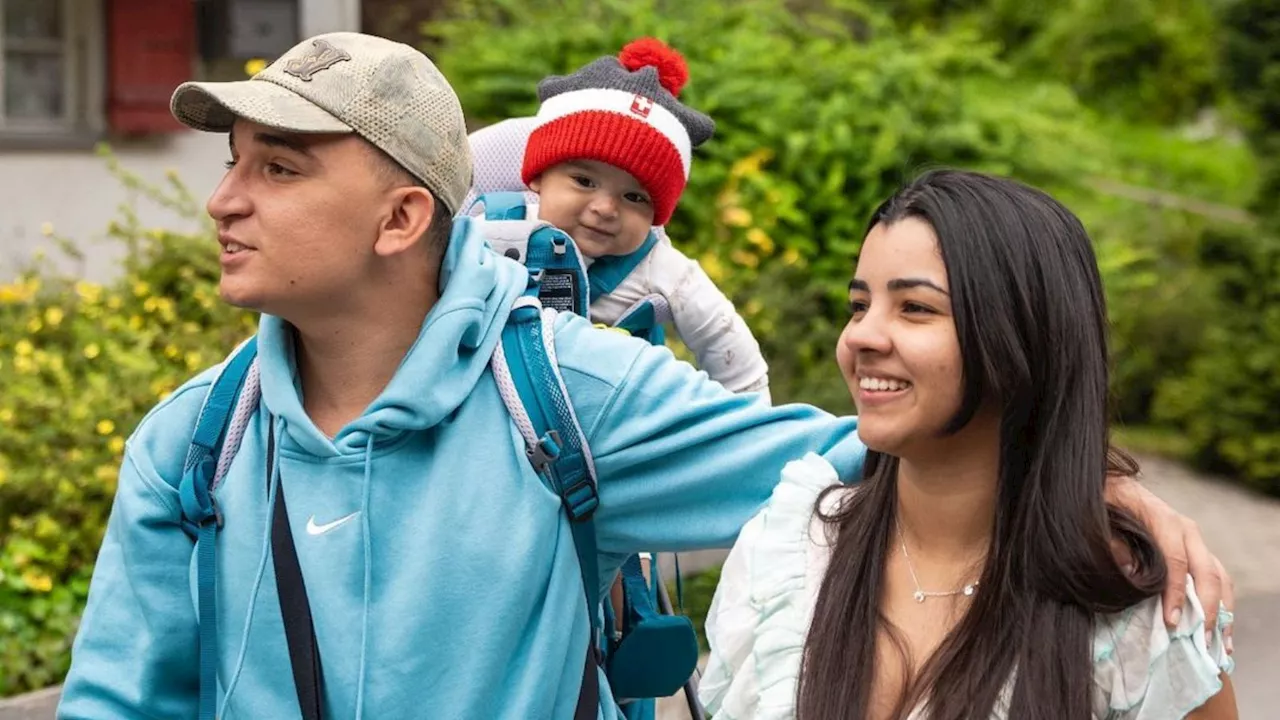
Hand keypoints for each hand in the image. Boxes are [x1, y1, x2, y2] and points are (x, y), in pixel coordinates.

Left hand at [1105, 474, 1235, 651]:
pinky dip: (1222, 602)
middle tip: (1200, 639)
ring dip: (1221, 609)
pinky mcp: (1196, 549)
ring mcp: (1194, 540)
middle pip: (1206, 571)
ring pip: (1218, 576)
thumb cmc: (1104, 502)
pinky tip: (1221, 626)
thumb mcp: (1099, 517)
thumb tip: (1128, 572)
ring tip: (1220, 642)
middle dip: (1206, 608)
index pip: (1176, 561)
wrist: (1112, 483)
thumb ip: (1112, 543)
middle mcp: (1186, 529)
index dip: (1175, 593)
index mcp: (1163, 519)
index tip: (1171, 621)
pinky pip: (1217, 576)